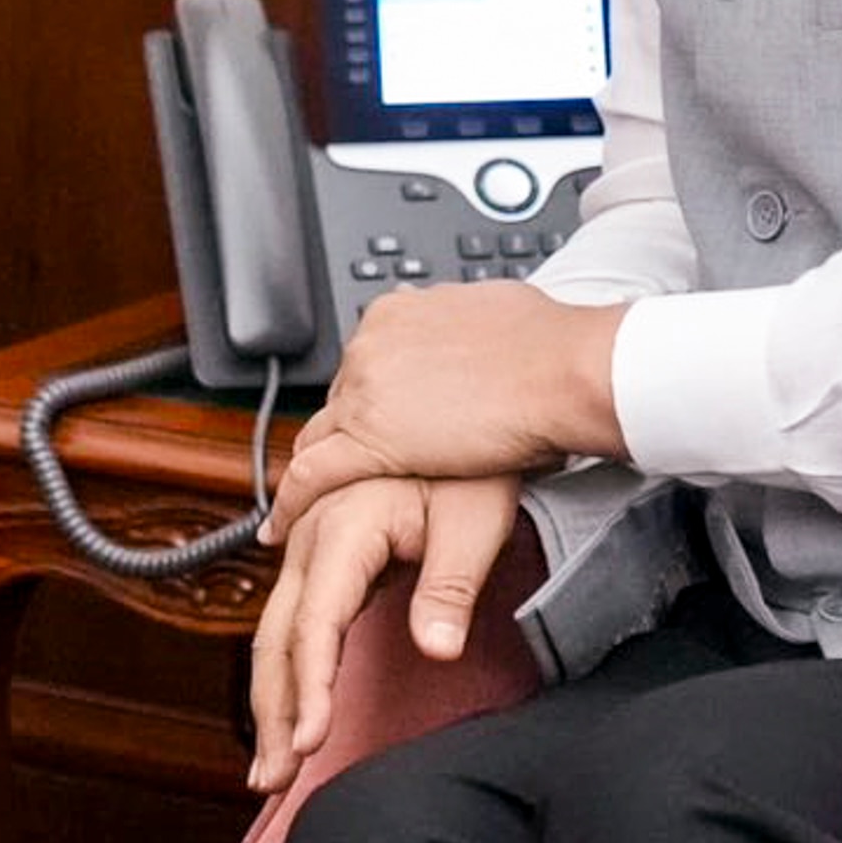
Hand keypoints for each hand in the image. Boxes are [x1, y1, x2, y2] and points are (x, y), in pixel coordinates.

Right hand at [244, 472, 524, 794]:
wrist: (468, 411)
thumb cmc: (476, 463)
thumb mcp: (477, 517)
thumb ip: (451, 585)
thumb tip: (440, 648)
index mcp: (343, 524)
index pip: (315, 621)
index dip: (310, 685)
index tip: (313, 742)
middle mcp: (311, 536)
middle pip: (276, 637)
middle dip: (273, 712)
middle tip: (275, 780)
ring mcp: (308, 547)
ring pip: (274, 635)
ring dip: (270, 703)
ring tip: (270, 772)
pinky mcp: (320, 559)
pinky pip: (290, 624)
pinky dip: (283, 676)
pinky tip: (286, 718)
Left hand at [268, 284, 627, 521]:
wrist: (558, 370)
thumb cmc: (545, 345)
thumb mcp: (493, 315)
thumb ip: (465, 328)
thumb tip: (471, 335)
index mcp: (394, 315)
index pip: (361, 366)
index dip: (366, 400)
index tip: (371, 419)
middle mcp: (369, 349)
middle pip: (338, 403)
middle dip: (345, 435)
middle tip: (356, 465)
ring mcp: (364, 395)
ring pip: (318, 439)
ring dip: (313, 470)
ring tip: (303, 502)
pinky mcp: (369, 442)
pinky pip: (312, 477)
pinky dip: (291, 504)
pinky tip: (283, 527)